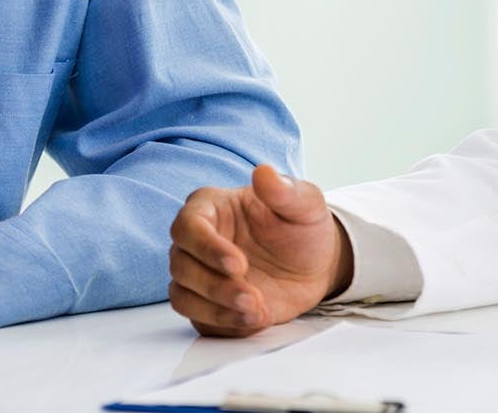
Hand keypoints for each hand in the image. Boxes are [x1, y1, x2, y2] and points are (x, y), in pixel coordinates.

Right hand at [168, 164, 351, 337]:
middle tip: (252, 296)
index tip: (238, 264)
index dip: (207, 248)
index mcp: (211, 208)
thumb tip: (263, 172)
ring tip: (256, 312)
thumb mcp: (305, 205)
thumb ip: (285, 190)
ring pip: (183, 297)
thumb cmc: (303, 227)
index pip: (188, 226)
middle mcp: (198, 242)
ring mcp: (200, 276)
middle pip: (181, 266)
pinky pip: (201, 321)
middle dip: (215, 286)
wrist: (316, 265)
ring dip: (216, 310)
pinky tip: (254, 320)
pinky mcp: (209, 305)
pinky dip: (225, 325)